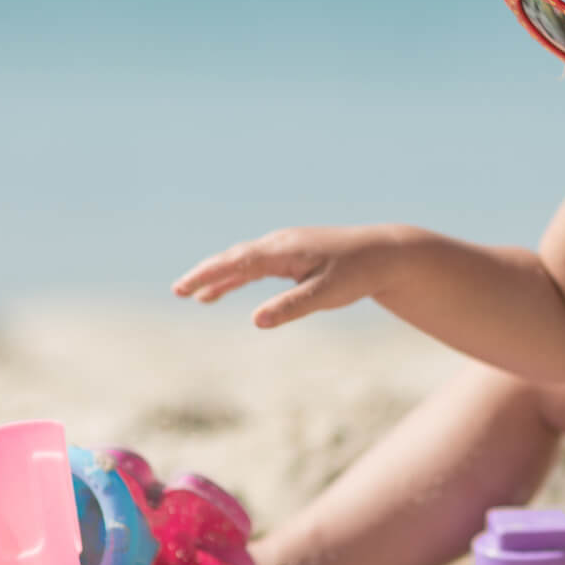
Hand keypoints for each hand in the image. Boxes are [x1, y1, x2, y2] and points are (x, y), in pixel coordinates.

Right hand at [173, 226, 405, 328]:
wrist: (385, 254)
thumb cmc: (359, 273)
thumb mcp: (327, 294)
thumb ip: (291, 306)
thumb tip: (257, 320)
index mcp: (284, 249)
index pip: (237, 261)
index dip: (209, 275)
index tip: (185, 288)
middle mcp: (281, 244)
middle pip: (234, 258)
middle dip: (206, 274)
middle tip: (178, 291)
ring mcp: (286, 248)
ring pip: (244, 261)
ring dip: (220, 277)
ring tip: (195, 297)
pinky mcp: (294, 255)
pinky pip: (257, 265)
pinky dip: (238, 277)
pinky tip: (227, 290)